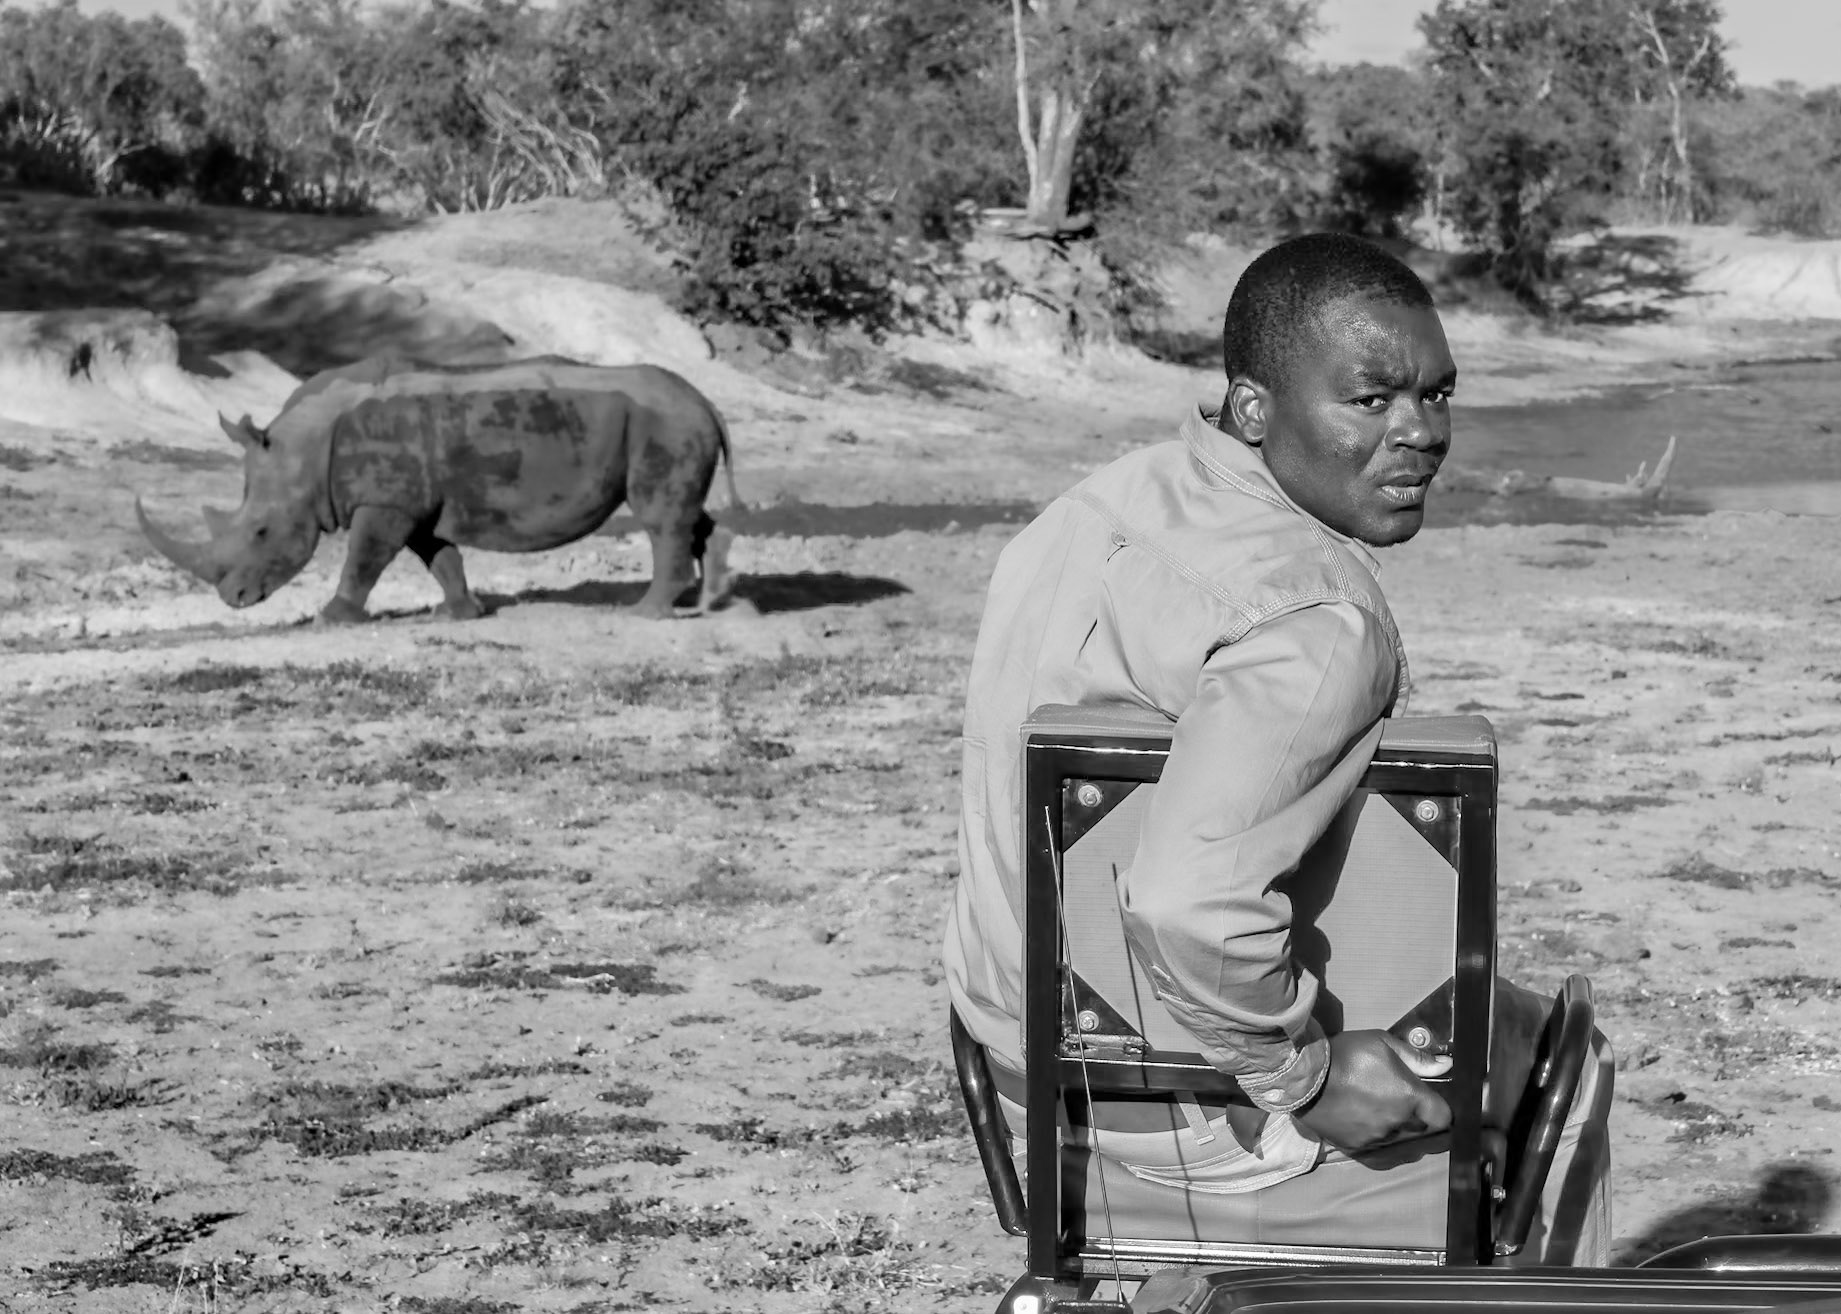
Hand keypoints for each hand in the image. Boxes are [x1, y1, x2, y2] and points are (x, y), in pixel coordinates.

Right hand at [1292, 1029, 1453, 1154]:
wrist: (1305, 1074)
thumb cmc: (1347, 1053)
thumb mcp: (1382, 1043)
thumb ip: (1416, 1057)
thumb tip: (1445, 1065)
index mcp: (1410, 1097)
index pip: (1444, 1117)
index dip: (1441, 1109)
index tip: (1432, 1100)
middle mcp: (1398, 1123)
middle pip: (1423, 1130)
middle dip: (1419, 1118)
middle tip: (1403, 1101)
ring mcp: (1377, 1138)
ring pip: (1400, 1141)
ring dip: (1397, 1128)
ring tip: (1379, 1110)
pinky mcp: (1356, 1147)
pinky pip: (1377, 1148)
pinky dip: (1376, 1137)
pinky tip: (1365, 1122)